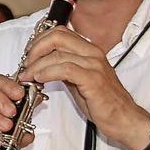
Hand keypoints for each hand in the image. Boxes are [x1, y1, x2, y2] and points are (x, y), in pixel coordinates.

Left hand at [19, 25, 149, 149]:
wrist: (123, 118)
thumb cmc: (100, 100)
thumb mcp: (77, 78)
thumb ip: (62, 66)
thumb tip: (39, 62)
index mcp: (88, 49)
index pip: (59, 32)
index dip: (39, 40)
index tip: (28, 54)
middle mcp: (92, 52)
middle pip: (56, 37)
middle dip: (35, 49)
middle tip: (26, 64)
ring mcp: (94, 65)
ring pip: (57, 54)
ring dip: (36, 65)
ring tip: (27, 76)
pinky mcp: (93, 79)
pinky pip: (65, 69)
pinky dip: (48, 72)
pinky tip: (39, 79)